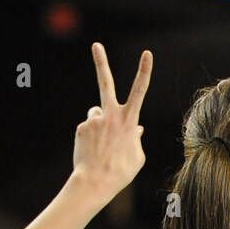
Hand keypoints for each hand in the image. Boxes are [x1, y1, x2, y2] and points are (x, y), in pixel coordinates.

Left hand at [72, 42, 151, 202]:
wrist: (95, 182)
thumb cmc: (120, 172)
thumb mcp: (137, 158)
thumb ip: (136, 139)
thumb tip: (137, 128)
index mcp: (129, 121)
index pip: (140, 91)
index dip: (144, 72)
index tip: (147, 54)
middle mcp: (111, 116)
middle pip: (106, 83)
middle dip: (101, 63)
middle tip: (96, 45)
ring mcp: (95, 120)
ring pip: (98, 115)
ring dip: (100, 125)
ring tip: (101, 147)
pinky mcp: (82, 127)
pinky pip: (89, 128)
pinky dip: (91, 138)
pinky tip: (93, 151)